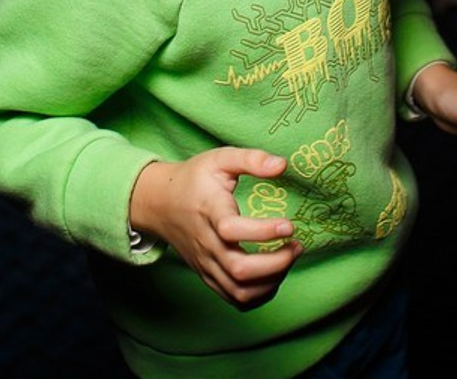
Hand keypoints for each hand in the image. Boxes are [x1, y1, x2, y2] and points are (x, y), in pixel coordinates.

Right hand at [128, 148, 302, 309]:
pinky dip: (258, 295)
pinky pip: (233, 298)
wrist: (160, 203)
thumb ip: (251, 159)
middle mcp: (207, 243)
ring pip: (238, 291)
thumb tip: (282, 165)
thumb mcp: (220, 158)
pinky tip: (273, 276)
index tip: (289, 225)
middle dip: (275, 264)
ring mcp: (206, 263)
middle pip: (238, 269)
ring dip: (271, 282)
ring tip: (288, 259)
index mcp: (210, 210)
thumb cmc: (194, 179)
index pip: (231, 229)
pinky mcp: (207, 275)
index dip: (263, 232)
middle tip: (296, 246)